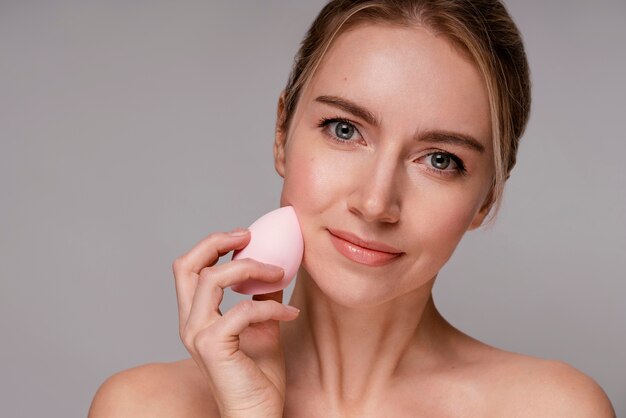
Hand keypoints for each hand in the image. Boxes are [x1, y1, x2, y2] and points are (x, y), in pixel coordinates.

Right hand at [173, 228, 299, 417]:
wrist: (258, 414)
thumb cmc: (259, 376)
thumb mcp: (262, 326)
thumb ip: (261, 297)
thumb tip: (274, 267)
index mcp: (196, 316)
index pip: (189, 269)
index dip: (212, 245)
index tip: (245, 236)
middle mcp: (190, 323)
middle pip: (186, 265)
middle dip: (216, 242)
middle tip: (248, 235)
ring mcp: (197, 334)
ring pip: (213, 279)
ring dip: (252, 268)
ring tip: (280, 273)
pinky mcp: (213, 346)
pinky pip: (243, 309)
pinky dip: (270, 307)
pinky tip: (290, 315)